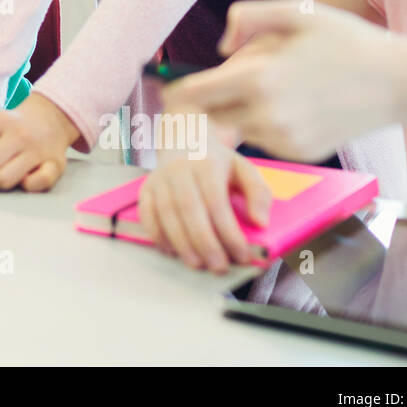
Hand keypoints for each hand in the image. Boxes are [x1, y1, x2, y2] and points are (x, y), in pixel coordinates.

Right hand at [138, 147, 271, 272]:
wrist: (184, 140)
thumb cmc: (218, 163)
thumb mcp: (244, 170)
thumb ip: (259, 194)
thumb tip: (261, 223)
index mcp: (207, 163)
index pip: (216, 201)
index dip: (229, 231)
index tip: (242, 254)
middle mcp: (179, 168)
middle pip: (189, 209)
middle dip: (204, 242)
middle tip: (218, 266)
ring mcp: (159, 178)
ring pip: (166, 213)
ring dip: (182, 243)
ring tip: (197, 264)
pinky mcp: (146, 188)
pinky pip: (147, 214)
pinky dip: (157, 235)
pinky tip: (172, 251)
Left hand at [164, 0, 406, 160]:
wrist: (398, 83)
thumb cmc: (345, 40)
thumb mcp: (295, 12)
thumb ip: (246, 18)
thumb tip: (221, 48)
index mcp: (258, 79)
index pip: (194, 94)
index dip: (180, 89)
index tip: (173, 86)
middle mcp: (266, 115)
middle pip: (212, 116)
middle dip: (212, 102)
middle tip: (228, 85)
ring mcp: (283, 140)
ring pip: (239, 128)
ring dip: (242, 112)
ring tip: (275, 87)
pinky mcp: (299, 154)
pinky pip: (265, 140)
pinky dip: (268, 126)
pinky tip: (295, 105)